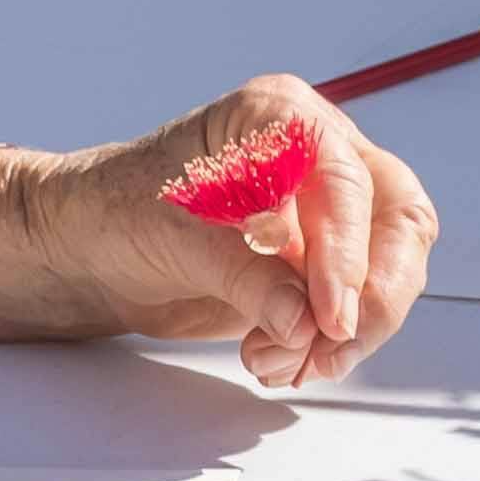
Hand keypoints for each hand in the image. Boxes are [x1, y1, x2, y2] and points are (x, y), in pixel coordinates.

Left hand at [0, 79, 440, 388]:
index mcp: (281, 118)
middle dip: (373, 296)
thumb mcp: (170, 237)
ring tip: (282, 363)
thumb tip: (305, 322)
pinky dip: (327, 345)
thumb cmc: (113, 213)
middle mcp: (316, 155)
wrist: (82, 251)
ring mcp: (324, 211)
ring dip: (349, 331)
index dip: (348, 250)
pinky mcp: (317, 264)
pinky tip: (275, 361)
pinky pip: (355, 306)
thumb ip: (244, 276)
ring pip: (388, 270)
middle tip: (330, 347)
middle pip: (397, 220)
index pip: (348, 180)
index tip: (330, 313)